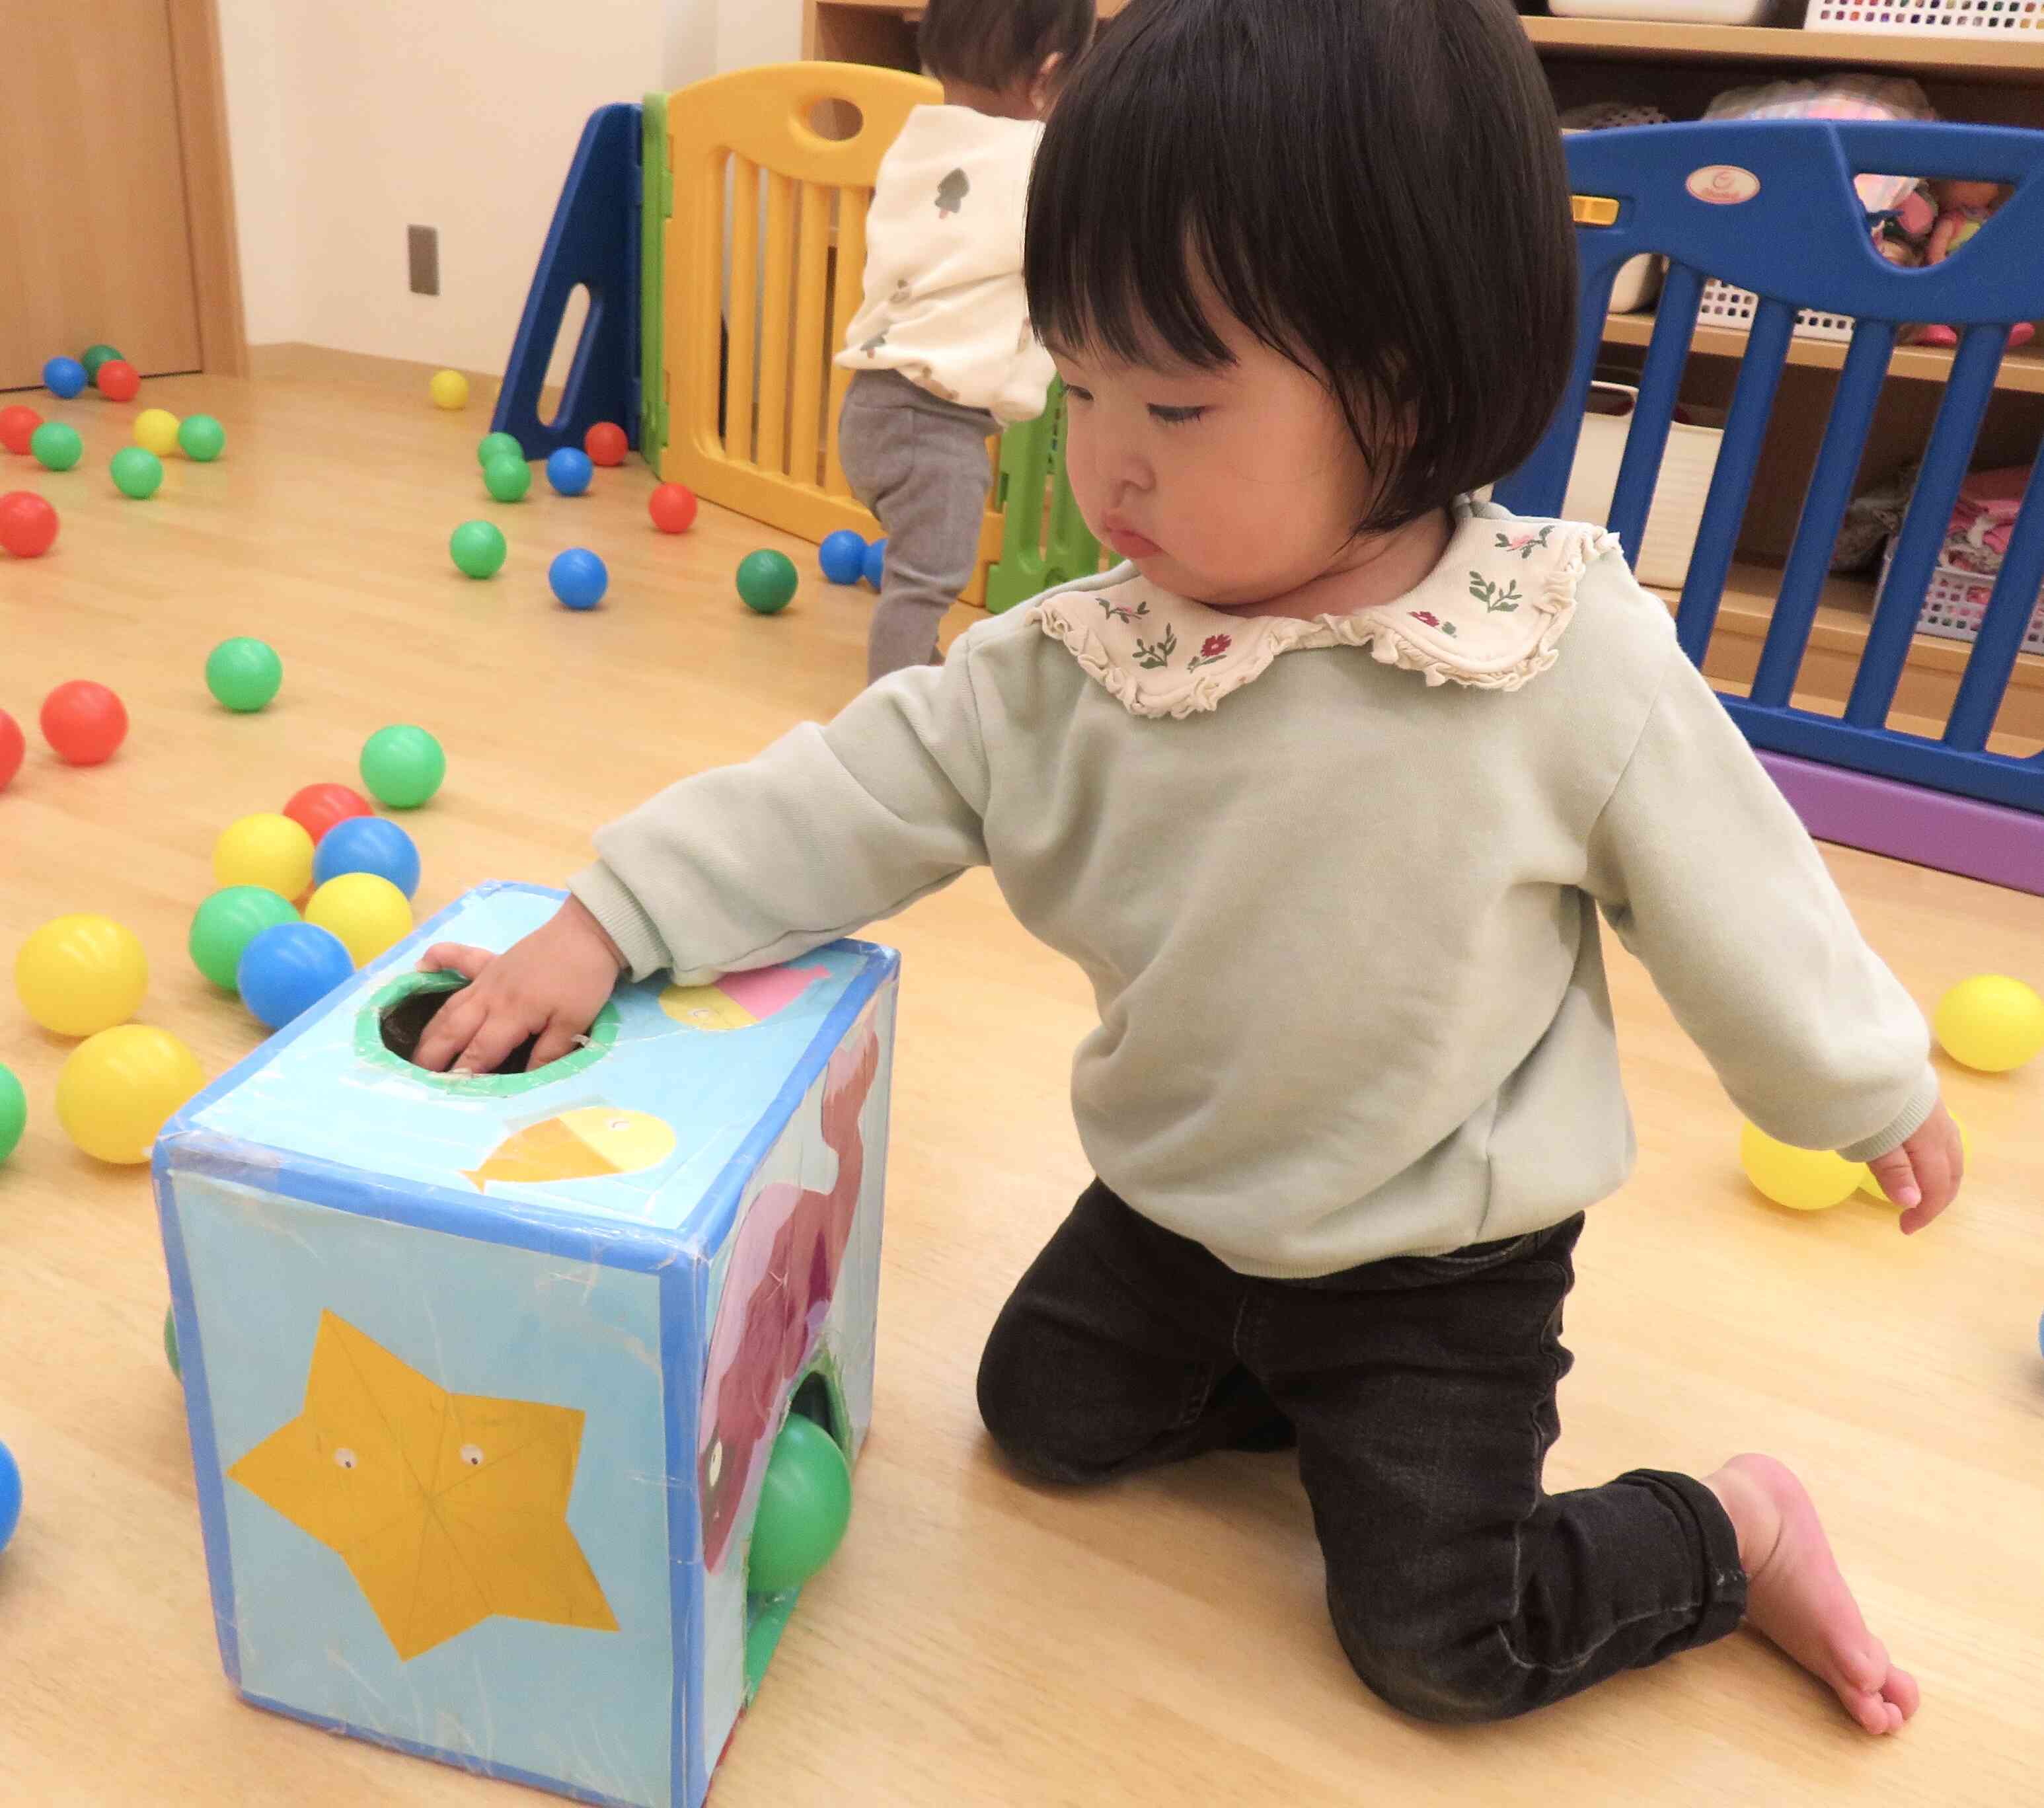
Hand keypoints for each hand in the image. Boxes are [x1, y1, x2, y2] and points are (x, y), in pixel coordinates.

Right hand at [412, 897, 626, 1074]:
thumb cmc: (584, 980)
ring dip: (431, 1029)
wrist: (589, 932)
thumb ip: (547, 1054)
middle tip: (415, 1078)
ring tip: (414, 1050)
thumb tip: (523, 1081)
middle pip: (454, 1030)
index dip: (462, 1073)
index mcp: (510, 1014)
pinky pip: (460, 959)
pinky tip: (422, 965)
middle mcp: (489, 997)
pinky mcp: (493, 961)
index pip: (479, 1051)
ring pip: (450, 1005)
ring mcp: (487, 977)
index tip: (444, 1093)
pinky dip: (440, 959)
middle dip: (433, 1056)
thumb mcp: (574, 1023)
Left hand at [1864, 1098, 1962, 1234]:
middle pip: (1951, 1170)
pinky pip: (1940, 1135)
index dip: (1925, 1212)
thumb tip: (1911, 1203)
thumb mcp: (1870, 1137)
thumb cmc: (1861, 1096)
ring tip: (1919, 1191)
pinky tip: (1918, 1156)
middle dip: (1938, 1196)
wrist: (1860, 1047)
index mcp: (1930, 1140)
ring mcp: (1934, 1109)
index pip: (1938, 1186)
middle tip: (1916, 1215)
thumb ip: (1892, 1170)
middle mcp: (1939, 1126)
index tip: (1904, 1228)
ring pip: (1948, 1151)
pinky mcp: (1923, 1098)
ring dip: (1939, 1176)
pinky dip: (1935, 1155)